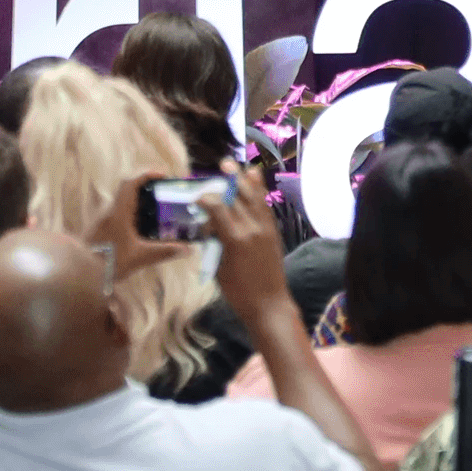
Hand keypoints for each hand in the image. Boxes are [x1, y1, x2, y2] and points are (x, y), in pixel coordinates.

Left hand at [85, 168, 195, 284]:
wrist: (80, 272)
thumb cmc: (110, 262)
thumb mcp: (140, 257)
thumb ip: (164, 252)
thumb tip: (186, 250)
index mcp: (118, 212)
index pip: (131, 183)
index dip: (147, 175)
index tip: (163, 175)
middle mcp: (108, 210)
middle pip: (126, 189)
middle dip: (144, 186)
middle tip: (162, 192)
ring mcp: (101, 218)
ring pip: (121, 200)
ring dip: (137, 200)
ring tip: (155, 209)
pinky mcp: (98, 226)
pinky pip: (117, 211)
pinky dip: (130, 211)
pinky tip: (140, 227)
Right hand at [205, 160, 293, 327]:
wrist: (269, 305)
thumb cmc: (238, 292)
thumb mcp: (219, 268)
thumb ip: (214, 243)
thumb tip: (209, 227)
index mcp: (234, 239)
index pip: (218, 208)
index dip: (206, 198)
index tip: (198, 196)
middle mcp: (251, 229)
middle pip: (237, 197)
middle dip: (228, 180)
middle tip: (222, 165)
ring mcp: (265, 229)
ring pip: (255, 197)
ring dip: (246, 180)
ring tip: (239, 166)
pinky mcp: (273, 232)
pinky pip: (265, 206)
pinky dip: (259, 191)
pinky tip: (255, 180)